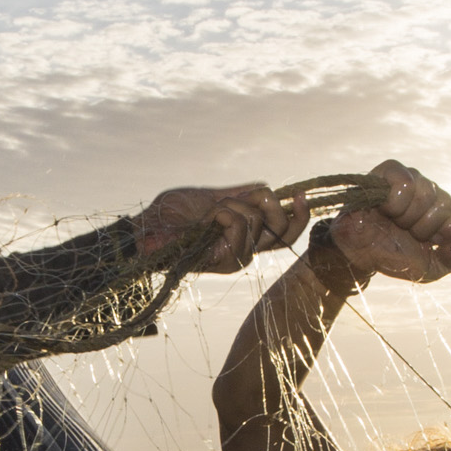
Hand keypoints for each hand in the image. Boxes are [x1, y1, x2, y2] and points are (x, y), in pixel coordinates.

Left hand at [135, 182, 308, 273]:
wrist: (148, 228)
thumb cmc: (174, 214)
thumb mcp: (216, 196)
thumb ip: (244, 195)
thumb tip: (272, 191)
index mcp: (249, 239)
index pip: (289, 233)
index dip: (302, 215)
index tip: (302, 194)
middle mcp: (248, 252)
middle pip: (280, 222)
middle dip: (259, 200)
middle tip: (227, 203)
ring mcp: (238, 258)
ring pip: (257, 217)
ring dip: (230, 205)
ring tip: (208, 214)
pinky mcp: (226, 260)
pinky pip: (239, 223)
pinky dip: (223, 211)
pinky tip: (207, 220)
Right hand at [322, 160, 450, 285]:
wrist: (358, 254)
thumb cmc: (391, 257)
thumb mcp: (426, 270)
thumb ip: (448, 263)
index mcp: (442, 214)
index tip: (433, 241)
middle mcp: (430, 194)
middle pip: (446, 203)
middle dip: (424, 227)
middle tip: (405, 232)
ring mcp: (411, 180)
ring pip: (427, 193)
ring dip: (408, 216)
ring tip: (393, 221)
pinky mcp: (390, 171)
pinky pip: (406, 182)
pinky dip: (396, 202)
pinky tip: (385, 209)